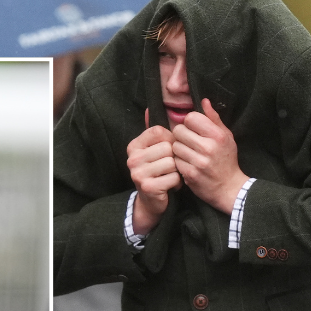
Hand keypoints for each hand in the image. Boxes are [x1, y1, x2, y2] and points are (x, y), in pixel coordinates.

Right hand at [126, 109, 180, 234]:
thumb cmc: (157, 172)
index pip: (159, 131)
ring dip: (177, 171)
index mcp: (134, 145)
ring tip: (170, 176)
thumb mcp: (154, 150)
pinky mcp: (148, 186)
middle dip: (174, 158)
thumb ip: (154, 131)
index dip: (170, 140)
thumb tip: (149, 108)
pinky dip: (177, 183)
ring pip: (172, 162)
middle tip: (168, 167)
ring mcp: (138, 173)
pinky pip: (174, 177)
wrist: (151, 201)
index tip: (167, 151)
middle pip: (167, 147)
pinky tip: (170, 185)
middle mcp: (132, 158)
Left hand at [172, 98, 248, 213]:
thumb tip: (203, 101)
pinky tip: (187, 164)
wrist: (229, 187)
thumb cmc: (226, 159)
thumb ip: (213, 119)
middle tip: (188, 142)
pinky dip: (178, 162)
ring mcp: (199, 161)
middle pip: (178, 131)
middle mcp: (208, 147)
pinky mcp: (190, 173)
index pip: (190, 118)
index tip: (193, 129)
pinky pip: (174, 161)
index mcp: (218, 135)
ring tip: (188, 153)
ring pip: (174, 146)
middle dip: (181, 136)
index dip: (189, 123)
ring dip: (178, 149)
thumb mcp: (226, 136)